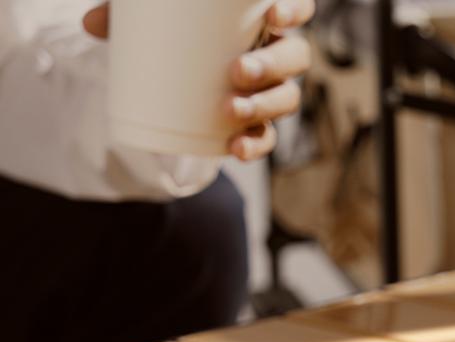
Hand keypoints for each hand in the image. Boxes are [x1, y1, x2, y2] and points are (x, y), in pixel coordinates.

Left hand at [83, 1, 314, 160]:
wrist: (178, 78)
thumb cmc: (176, 33)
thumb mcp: (153, 16)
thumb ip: (128, 12)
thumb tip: (90, 23)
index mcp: (262, 19)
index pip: (298, 7)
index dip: (295, 8)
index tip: (272, 12)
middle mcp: (275, 54)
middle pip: (294, 58)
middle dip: (271, 65)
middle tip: (237, 71)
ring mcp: (270, 92)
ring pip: (286, 99)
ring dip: (262, 106)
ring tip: (230, 109)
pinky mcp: (257, 125)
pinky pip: (267, 138)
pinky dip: (254, 145)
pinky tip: (236, 149)